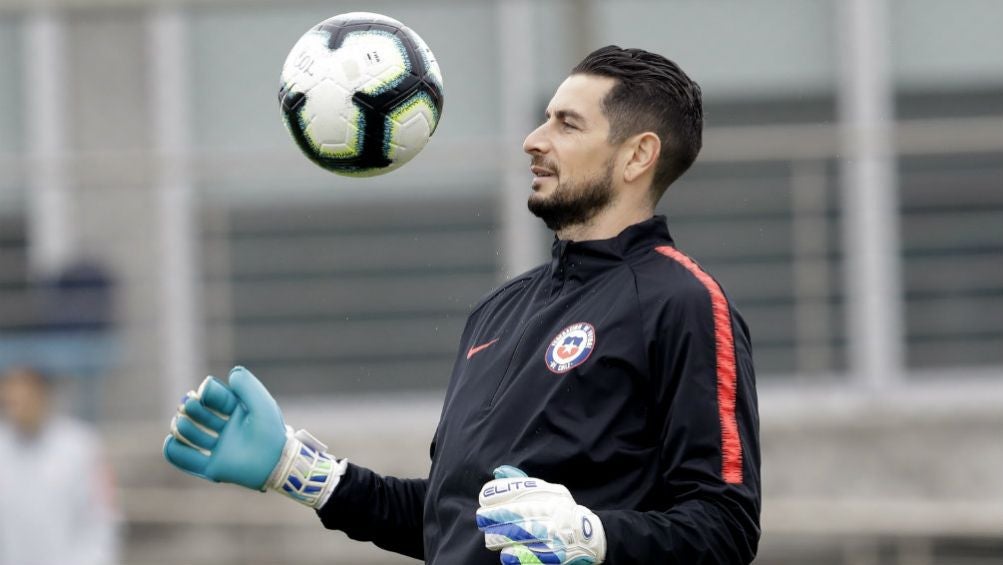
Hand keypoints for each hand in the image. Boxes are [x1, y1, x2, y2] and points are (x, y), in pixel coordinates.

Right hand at [163, 366, 286, 489]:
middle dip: (192, 408)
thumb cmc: (271, 432)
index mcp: (239, 412)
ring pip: (192, 434)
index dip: (207, 392)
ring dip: (182, 427)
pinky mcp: (214, 467)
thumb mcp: (261, 404)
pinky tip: (170, 441)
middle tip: (190, 405)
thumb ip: (247, 386)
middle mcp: (228, 429)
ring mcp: (220, 448)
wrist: (276, 464)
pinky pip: (187, 460)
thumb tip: (232, 372)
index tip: (203, 392)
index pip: (216, 397)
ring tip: (181, 423)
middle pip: (201, 414)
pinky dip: (174, 451)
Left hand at [476, 465, 605, 564]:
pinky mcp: (558, 555)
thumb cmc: (561, 512)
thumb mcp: (548, 493)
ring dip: (501, 536)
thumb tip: (499, 472)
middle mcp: (556, 511)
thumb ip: (523, 484)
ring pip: (523, 533)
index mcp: (552, 494)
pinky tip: (505, 554)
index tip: (483, 498)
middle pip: (519, 511)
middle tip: (481, 518)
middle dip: (495, 515)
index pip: (522, 490)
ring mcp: (558, 533)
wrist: (591, 538)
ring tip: (490, 538)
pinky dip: (518, 555)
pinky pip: (534, 555)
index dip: (500, 494)